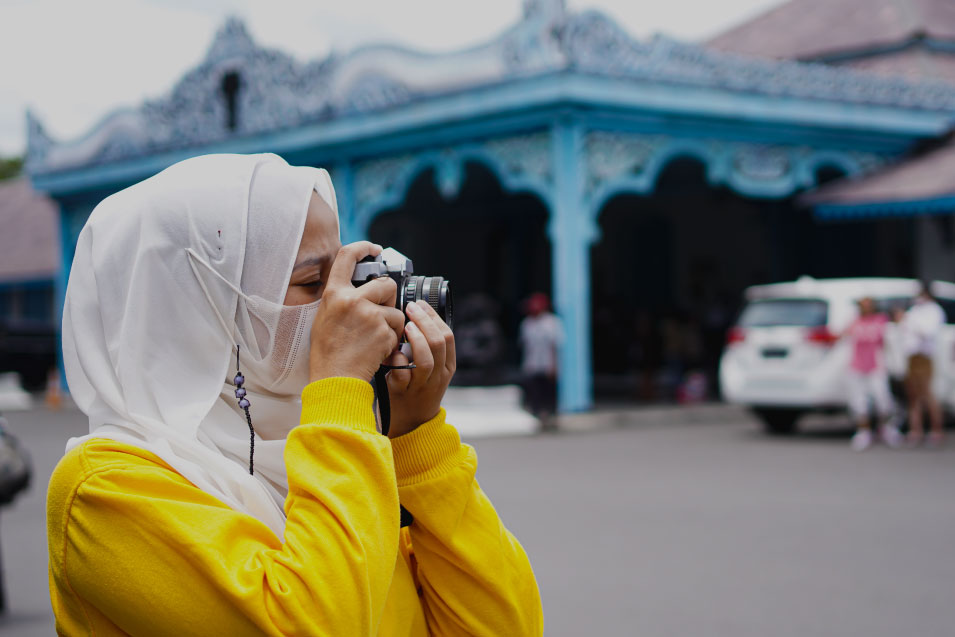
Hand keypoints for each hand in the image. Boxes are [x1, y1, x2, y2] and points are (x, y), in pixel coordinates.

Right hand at [309, 242, 405, 382]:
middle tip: (381, 314)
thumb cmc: (328, 353)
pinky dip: (392, 341)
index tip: (374, 249)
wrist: (335, 379)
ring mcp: (369, 314)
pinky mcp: (383, 330)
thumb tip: (361, 288)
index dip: (363, 248)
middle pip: (385, 284)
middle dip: (389, 298)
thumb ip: (342, 299)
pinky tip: (377, 350)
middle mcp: (351, 300)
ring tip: (374, 340)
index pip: (347, 256)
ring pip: (395, 310)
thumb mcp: (326, 318)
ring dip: (391, 325)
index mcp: (333, 294)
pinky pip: (397, 330)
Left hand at [384, 300, 455, 437]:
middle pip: (439, 344)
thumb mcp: (430, 368)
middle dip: (424, 321)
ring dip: (416, 339)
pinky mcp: (404, 393)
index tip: (420, 304)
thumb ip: (426, 347)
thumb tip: (414, 315)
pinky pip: (403, 375)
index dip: (434, 317)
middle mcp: (438, 376)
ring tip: (406, 326)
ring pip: (426, 360)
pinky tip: (392, 352)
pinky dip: (397, 361)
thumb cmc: (416, 388)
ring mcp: (422, 386)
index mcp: (447, 366)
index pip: (448, 336)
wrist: (411, 423)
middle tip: (411, 308)